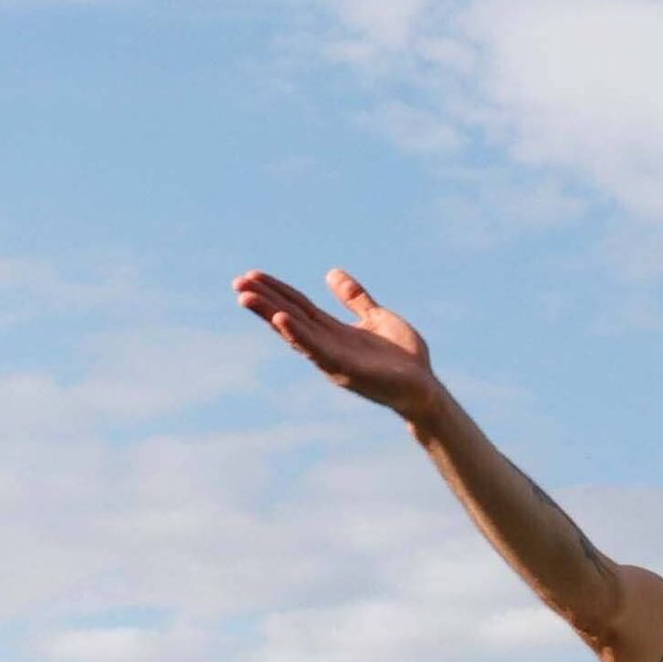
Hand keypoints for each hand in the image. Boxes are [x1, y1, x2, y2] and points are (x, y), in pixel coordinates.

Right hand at [234, 267, 440, 416]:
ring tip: (246, 297)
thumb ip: (355, 298)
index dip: (276, 290)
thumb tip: (332, 273)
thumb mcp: (376, 317)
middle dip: (264, 300)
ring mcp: (333, 358)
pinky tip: (281, 319)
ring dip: (270, 314)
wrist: (425, 388)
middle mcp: (327, 345)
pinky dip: (297, 334)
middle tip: (237, 283)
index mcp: (333, 331)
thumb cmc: (404, 358)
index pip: (298, 306)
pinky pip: (316, 349)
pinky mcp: (345, 370)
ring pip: (295, 331)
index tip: (252, 275)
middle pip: (289, 316)